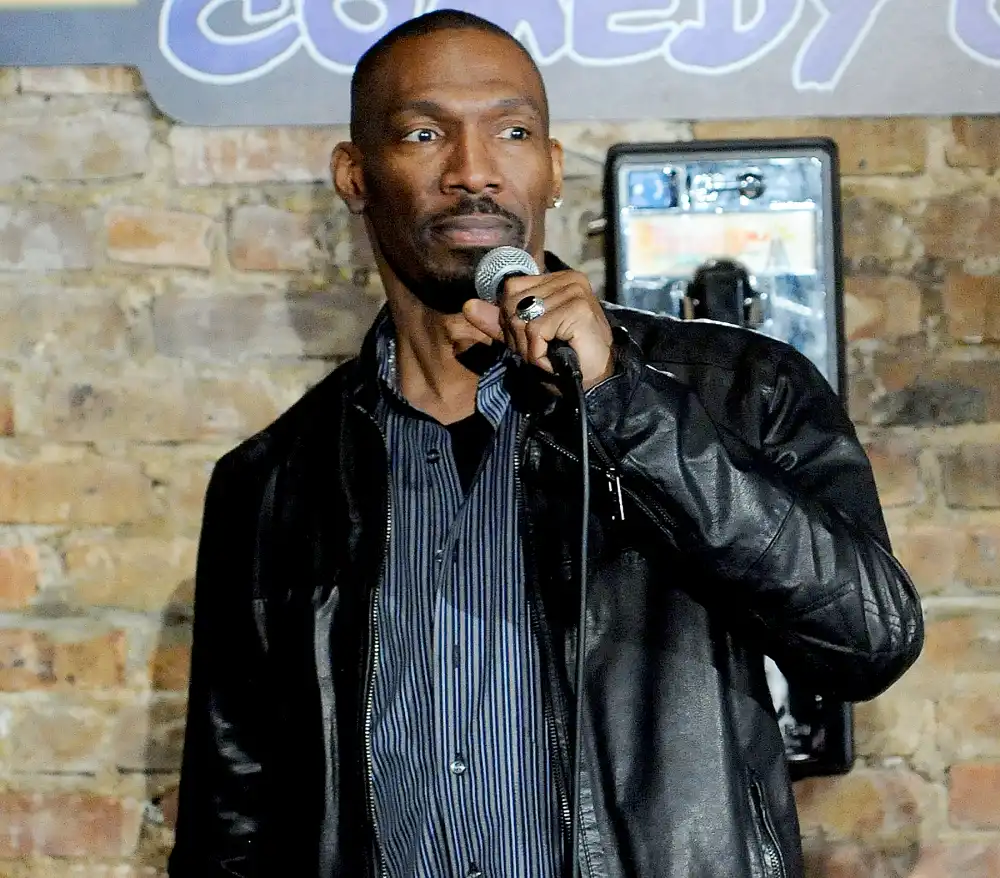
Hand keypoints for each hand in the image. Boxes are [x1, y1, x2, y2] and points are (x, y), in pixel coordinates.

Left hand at [463, 269, 614, 389]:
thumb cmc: (563, 357)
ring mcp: (574, 291)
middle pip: (513, 303)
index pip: (511, 289)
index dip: (510, 319)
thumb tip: (467, 305)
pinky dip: (539, 353)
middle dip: (518, 337)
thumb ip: (498, 321)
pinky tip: (554, 359)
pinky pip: (536, 330)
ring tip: (548, 356)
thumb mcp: (526, 337)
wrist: (595, 381)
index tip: (530, 341)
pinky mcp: (577, 308)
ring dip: (529, 348)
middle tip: (540, 351)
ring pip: (522, 318)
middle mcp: (568, 279)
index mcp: (556, 279)